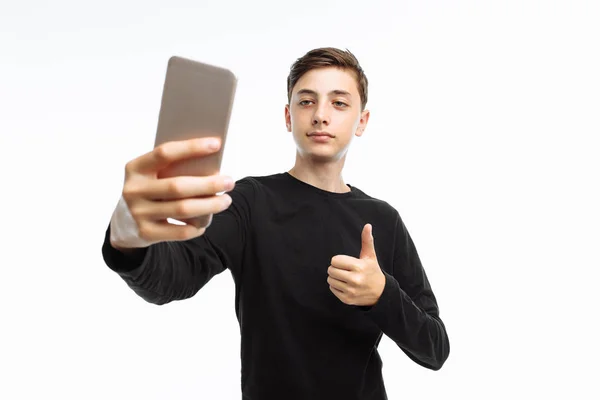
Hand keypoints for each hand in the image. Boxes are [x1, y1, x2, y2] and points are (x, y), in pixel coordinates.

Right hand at [110, 137, 234, 250]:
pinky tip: (205, 221)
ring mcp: (138, 213)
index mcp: (135, 168)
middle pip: (178, 186)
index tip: (217, 143)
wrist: (124, 223)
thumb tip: (212, 167)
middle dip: (209, 184)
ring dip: (210, 205)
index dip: (192, 147)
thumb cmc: (150, 190)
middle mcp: (133, 190)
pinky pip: (180, 231)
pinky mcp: (145, 233)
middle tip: (230, 182)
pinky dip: (197, 226)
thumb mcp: (153, 175)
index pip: (165, 153)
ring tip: (226, 200)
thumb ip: (174, 169)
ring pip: (183, 209)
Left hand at [327, 224, 385, 306]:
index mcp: (359, 267)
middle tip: (344, 270)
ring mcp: (351, 291)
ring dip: (335, 278)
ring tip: (345, 277)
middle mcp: (355, 280)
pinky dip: (336, 286)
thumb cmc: (372, 271)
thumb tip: (367, 225)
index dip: (339, 260)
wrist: (380, 293)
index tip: (346, 263)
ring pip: (330, 280)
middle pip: (331, 270)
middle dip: (336, 268)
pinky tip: (345, 285)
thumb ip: (367, 240)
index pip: (335, 260)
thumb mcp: (370, 256)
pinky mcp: (347, 299)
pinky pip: (332, 289)